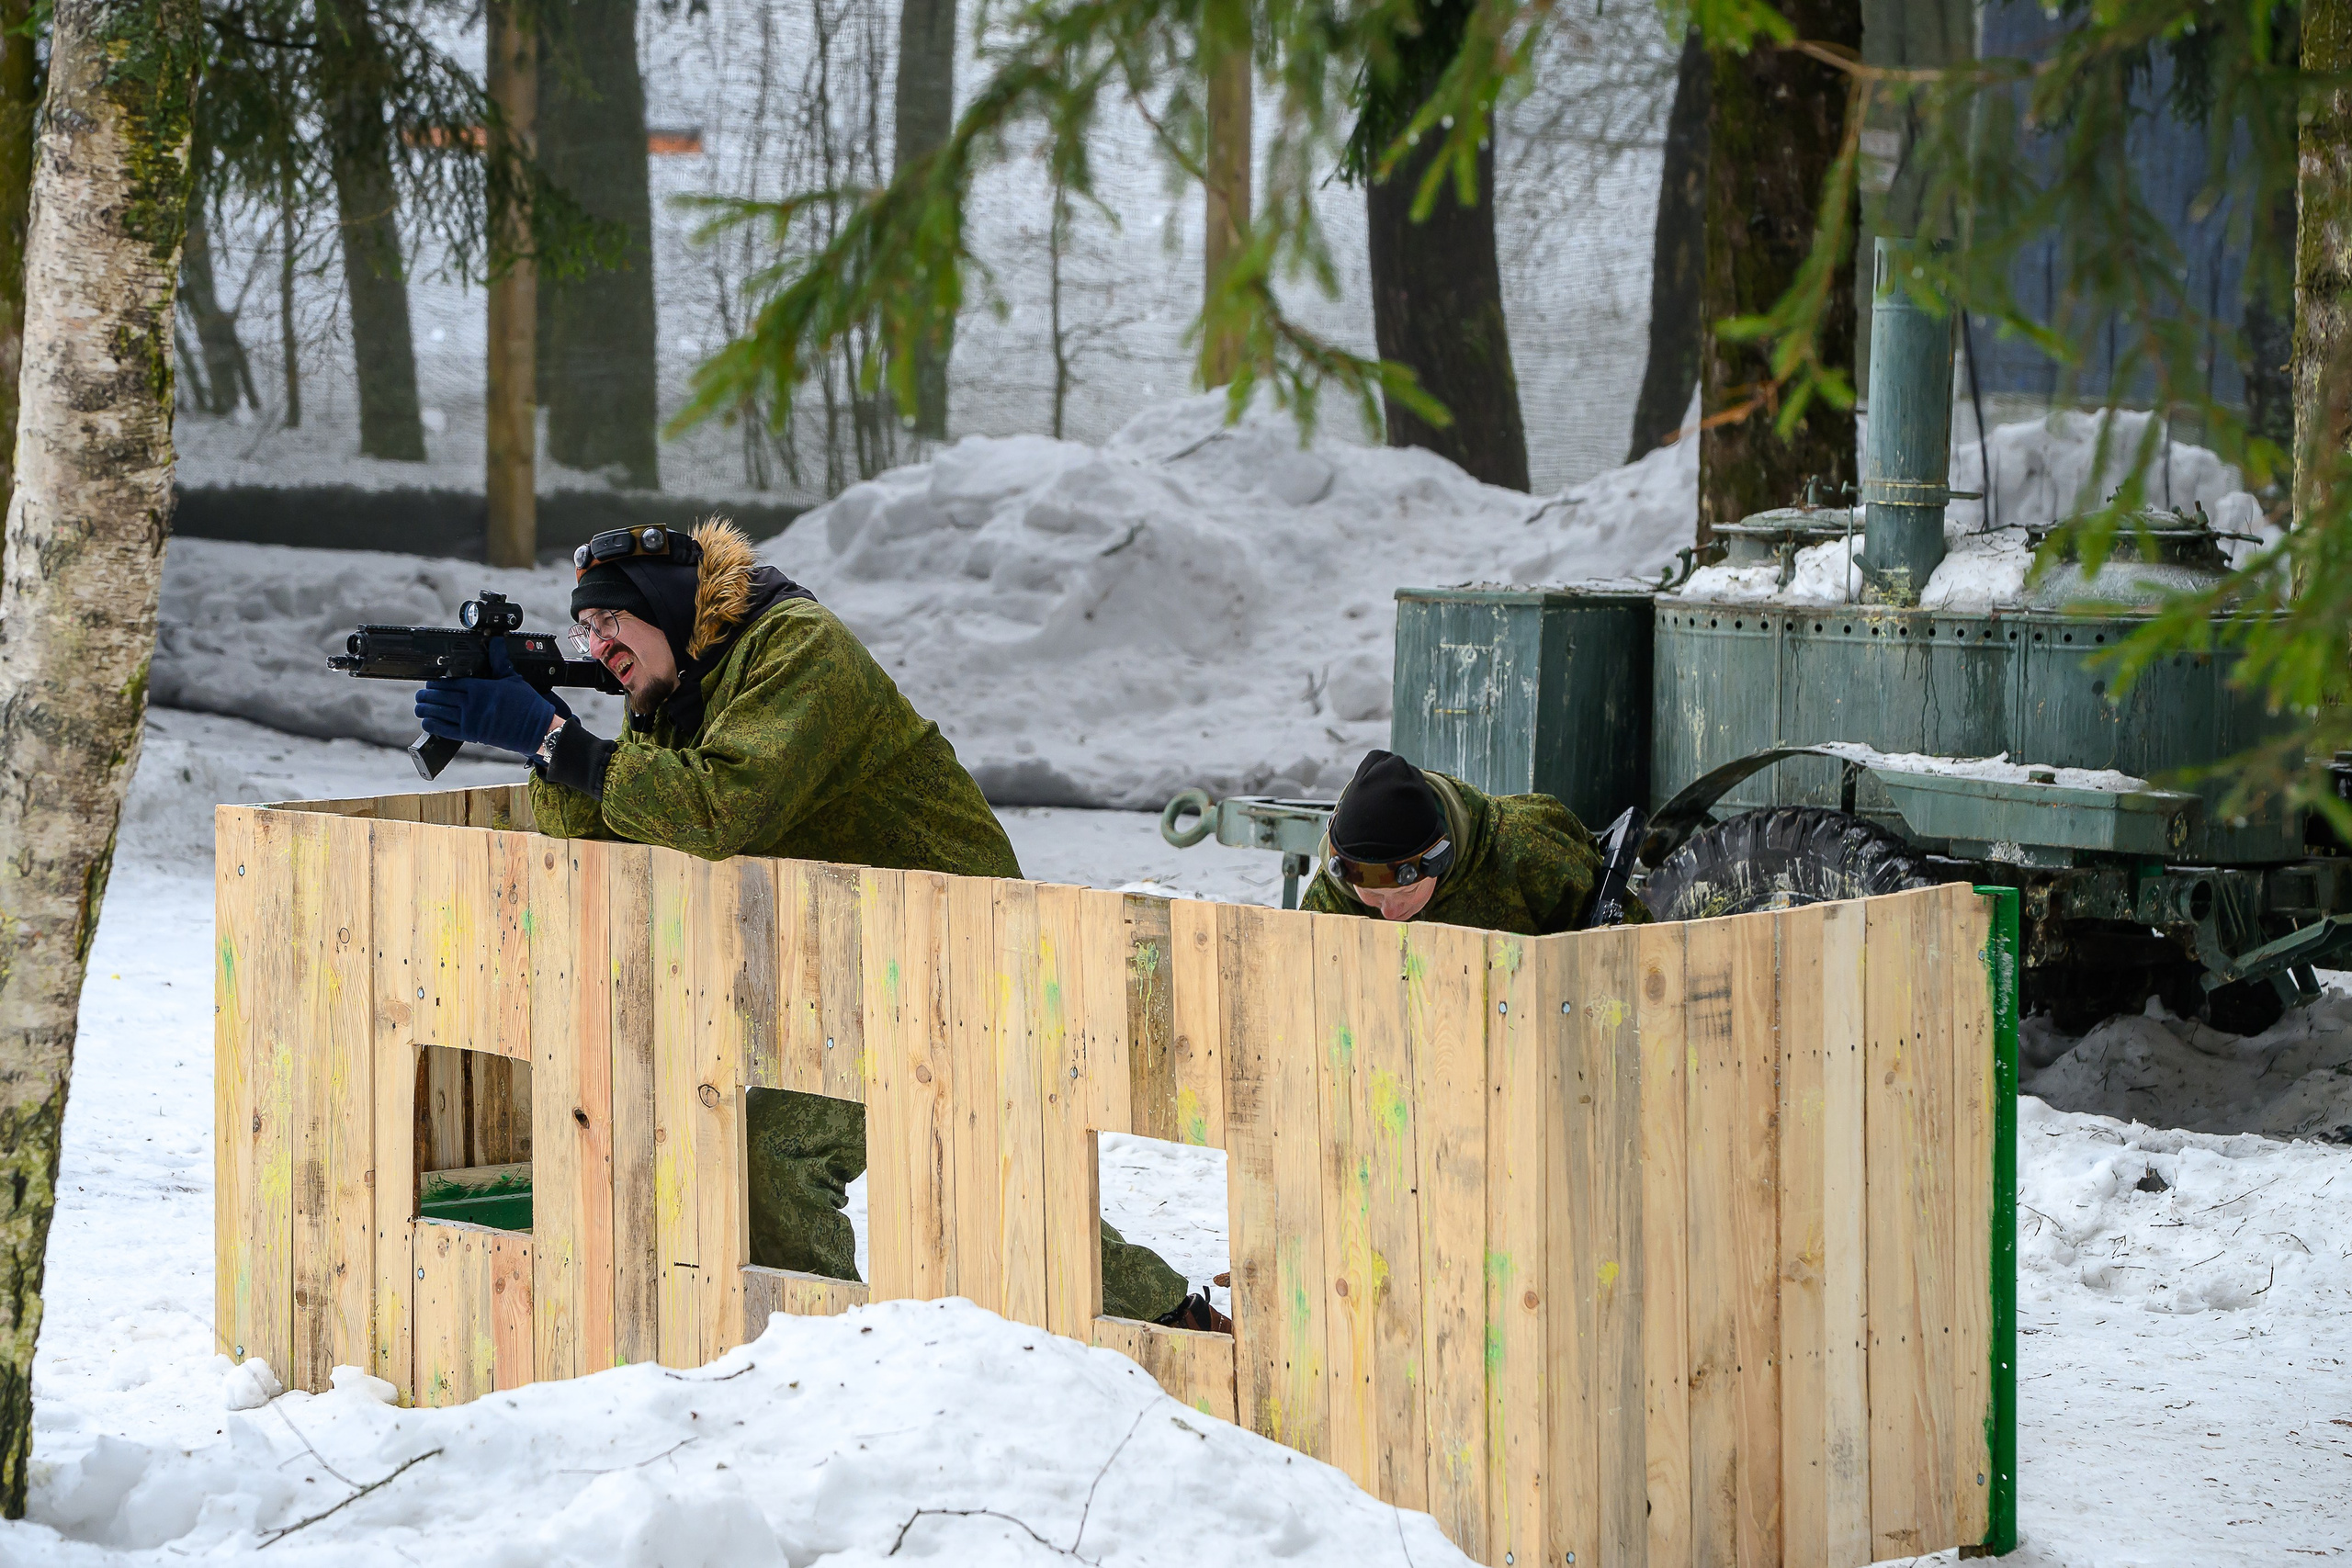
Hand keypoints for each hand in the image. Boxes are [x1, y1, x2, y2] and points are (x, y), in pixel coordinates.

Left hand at [414, 639, 567, 757]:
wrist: (536, 729)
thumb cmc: (527, 705)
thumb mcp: (513, 679)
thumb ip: (499, 662)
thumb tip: (496, 643)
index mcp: (480, 687)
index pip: (450, 682)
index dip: (436, 681)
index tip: (431, 681)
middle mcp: (471, 703)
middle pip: (440, 696)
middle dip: (427, 694)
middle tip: (422, 693)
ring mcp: (470, 720)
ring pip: (438, 712)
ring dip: (426, 709)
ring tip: (420, 706)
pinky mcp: (471, 734)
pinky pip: (444, 730)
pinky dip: (432, 725)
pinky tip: (427, 721)